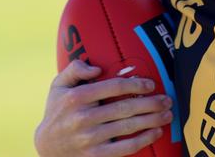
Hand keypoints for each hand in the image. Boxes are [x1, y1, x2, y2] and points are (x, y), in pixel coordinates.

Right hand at [34, 59, 172, 156]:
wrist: (46, 147)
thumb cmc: (58, 110)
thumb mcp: (58, 85)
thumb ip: (75, 68)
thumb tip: (97, 68)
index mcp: (77, 97)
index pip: (114, 87)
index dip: (136, 85)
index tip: (150, 85)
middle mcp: (83, 118)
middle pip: (125, 108)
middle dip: (151, 103)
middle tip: (167, 100)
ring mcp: (90, 139)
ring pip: (128, 127)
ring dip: (152, 120)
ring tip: (167, 114)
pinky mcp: (95, 156)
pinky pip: (124, 148)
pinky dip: (143, 140)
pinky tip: (156, 132)